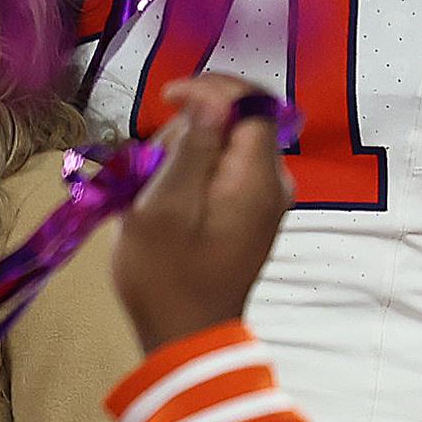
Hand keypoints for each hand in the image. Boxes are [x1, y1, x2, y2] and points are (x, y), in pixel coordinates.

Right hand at [111, 74, 292, 349]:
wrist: (183, 333)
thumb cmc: (166, 273)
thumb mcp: (166, 205)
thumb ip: (193, 147)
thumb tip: (214, 97)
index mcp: (257, 178)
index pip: (251, 101)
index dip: (209, 89)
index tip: (165, 100)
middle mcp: (272, 182)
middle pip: (236, 120)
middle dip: (189, 126)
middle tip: (150, 162)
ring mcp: (264, 198)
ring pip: (225, 142)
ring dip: (184, 149)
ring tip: (150, 184)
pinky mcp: (250, 211)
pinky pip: (223, 167)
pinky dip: (192, 169)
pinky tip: (164, 195)